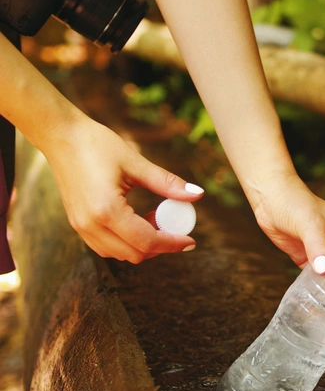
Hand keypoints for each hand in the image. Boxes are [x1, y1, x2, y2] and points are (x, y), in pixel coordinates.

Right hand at [42, 116, 203, 262]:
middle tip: (174, 225)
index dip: (172, 243)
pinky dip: (127, 242)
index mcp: (106, 210)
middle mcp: (90, 225)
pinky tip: (138, 221)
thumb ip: (167, 183)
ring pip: (120, 254)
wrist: (60, 136)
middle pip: (135, 254)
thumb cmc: (96, 144)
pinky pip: (106, 247)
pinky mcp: (78, 224)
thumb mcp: (136, 163)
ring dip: (143, 245)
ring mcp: (81, 227)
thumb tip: (197, 195)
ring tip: (156, 219)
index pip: (147, 241)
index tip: (191, 241)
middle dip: (160, 246)